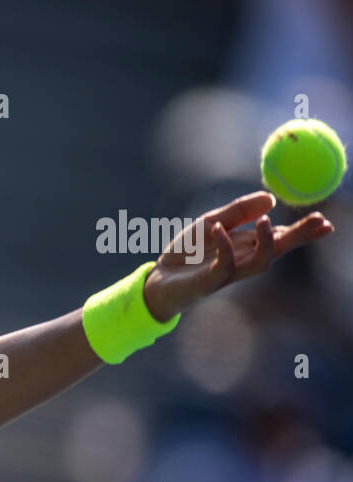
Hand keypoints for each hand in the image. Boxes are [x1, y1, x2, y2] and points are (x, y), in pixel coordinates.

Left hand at [143, 191, 333, 321]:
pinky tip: (220, 229)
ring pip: (258, 263)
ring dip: (267, 243)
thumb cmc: (186, 253)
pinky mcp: (209, 283)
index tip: (324, 221)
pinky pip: (224, 267)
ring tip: (268, 221)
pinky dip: (225, 247)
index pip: (279, 239)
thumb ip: (238, 212)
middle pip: (277, 251)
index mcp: (246, 247)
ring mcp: (227, 275)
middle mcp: (242, 262)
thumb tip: (271, 198)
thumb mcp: (211, 223)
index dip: (302, 231)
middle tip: (320, 223)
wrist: (157, 279)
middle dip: (299, 238)